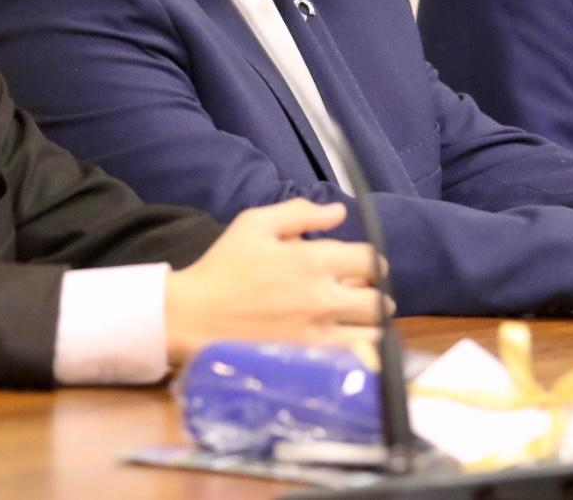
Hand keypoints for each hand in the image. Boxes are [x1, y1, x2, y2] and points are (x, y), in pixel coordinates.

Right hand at [164, 199, 384, 362]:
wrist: (194, 315)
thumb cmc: (223, 266)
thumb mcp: (254, 224)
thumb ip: (299, 213)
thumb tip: (338, 212)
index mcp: (312, 259)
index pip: (369, 259)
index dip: (372, 262)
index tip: (362, 267)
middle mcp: (322, 296)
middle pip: (378, 300)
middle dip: (376, 295)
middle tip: (363, 296)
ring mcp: (317, 332)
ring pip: (372, 333)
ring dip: (373, 326)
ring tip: (360, 323)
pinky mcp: (307, 358)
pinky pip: (353, 359)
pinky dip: (361, 353)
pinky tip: (351, 346)